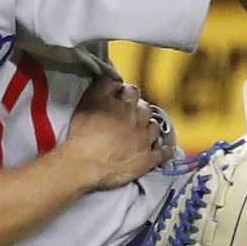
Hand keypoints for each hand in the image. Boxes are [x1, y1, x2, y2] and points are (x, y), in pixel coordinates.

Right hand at [62, 76, 175, 192]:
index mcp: (124, 106)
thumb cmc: (82, 134)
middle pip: (145, 108)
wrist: (83, 164)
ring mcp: (144, 141)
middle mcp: (137, 120)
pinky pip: (163, 153)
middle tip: (129, 116)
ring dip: (149, 127)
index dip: (126, 94)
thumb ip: (103, 86)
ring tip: (141, 131)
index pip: (131, 91)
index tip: (121, 98)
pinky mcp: (146, 160)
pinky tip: (165, 149)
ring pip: (154, 127)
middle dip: (138, 110)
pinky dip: (165, 150)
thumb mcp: (88, 101)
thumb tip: (114, 80)